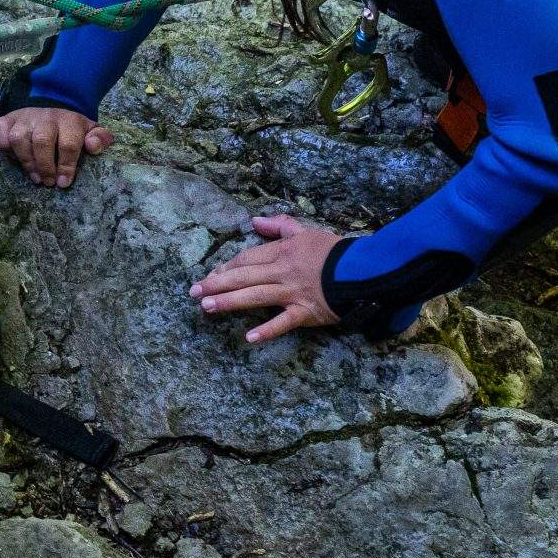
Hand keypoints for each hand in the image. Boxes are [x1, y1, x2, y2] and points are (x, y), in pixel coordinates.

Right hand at [0, 105, 111, 188]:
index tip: (64, 183)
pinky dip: (4, 147)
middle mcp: (45, 117)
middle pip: (42, 141)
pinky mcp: (7, 120)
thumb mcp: (90, 131)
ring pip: (19, 138)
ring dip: (26, 161)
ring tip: (34, 177)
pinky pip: (0, 132)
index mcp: (69, 120)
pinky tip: (14, 159)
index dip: (66, 165)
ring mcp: (25, 118)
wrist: (51, 106)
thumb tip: (93, 146)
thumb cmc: (71, 129)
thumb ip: (100, 138)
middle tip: (47, 183)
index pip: (68, 143)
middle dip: (45, 166)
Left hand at [189, 214, 342, 343]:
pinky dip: (267, 330)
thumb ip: (280, 226)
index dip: (227, 267)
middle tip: (193, 291)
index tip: (211, 274)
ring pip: (255, 296)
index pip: (247, 259)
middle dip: (216, 283)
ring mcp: (292, 293)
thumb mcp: (306, 232)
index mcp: (281, 252)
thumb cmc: (335, 251)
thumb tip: (255, 221)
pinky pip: (283, 323)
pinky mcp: (305, 312)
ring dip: (229, 302)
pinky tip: (249, 337)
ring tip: (207, 307)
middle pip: (244, 276)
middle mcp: (282, 272)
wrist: (364, 270)